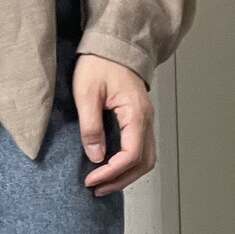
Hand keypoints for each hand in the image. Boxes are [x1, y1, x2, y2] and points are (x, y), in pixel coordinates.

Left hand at [73, 53, 155, 195]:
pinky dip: (128, 164)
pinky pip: (140, 148)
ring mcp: (146, 120)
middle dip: (121, 180)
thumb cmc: (99, 63)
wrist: (112, 44)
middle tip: (96, 189)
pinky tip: (110, 167)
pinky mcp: (139, 119)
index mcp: (136, 113)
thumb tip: (96, 156)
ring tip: (103, 184)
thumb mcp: (87, 93)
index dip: (112, 172)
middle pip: (144, 162)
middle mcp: (147, 119)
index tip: (91, 179)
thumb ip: (91, 126)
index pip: (131, 154)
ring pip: (146, 158)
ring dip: (126, 175)